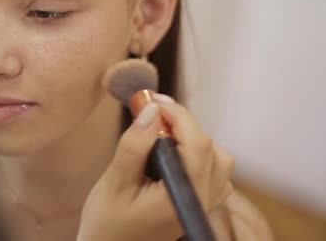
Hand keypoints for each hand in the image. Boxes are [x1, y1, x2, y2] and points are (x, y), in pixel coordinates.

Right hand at [77, 94, 234, 240]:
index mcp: (180, 198)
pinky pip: (216, 176)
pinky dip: (200, 158)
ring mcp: (202, 208)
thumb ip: (135, 146)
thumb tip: (152, 110)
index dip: (178, 115)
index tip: (152, 102)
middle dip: (184, 124)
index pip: (197, 144)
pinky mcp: (198, 208)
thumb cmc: (106, 225)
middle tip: (152, 115)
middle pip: (211, 149)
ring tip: (162, 135)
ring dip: (194, 141)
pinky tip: (174, 156)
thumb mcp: (113, 183)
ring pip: (219, 161)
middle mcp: (199, 203)